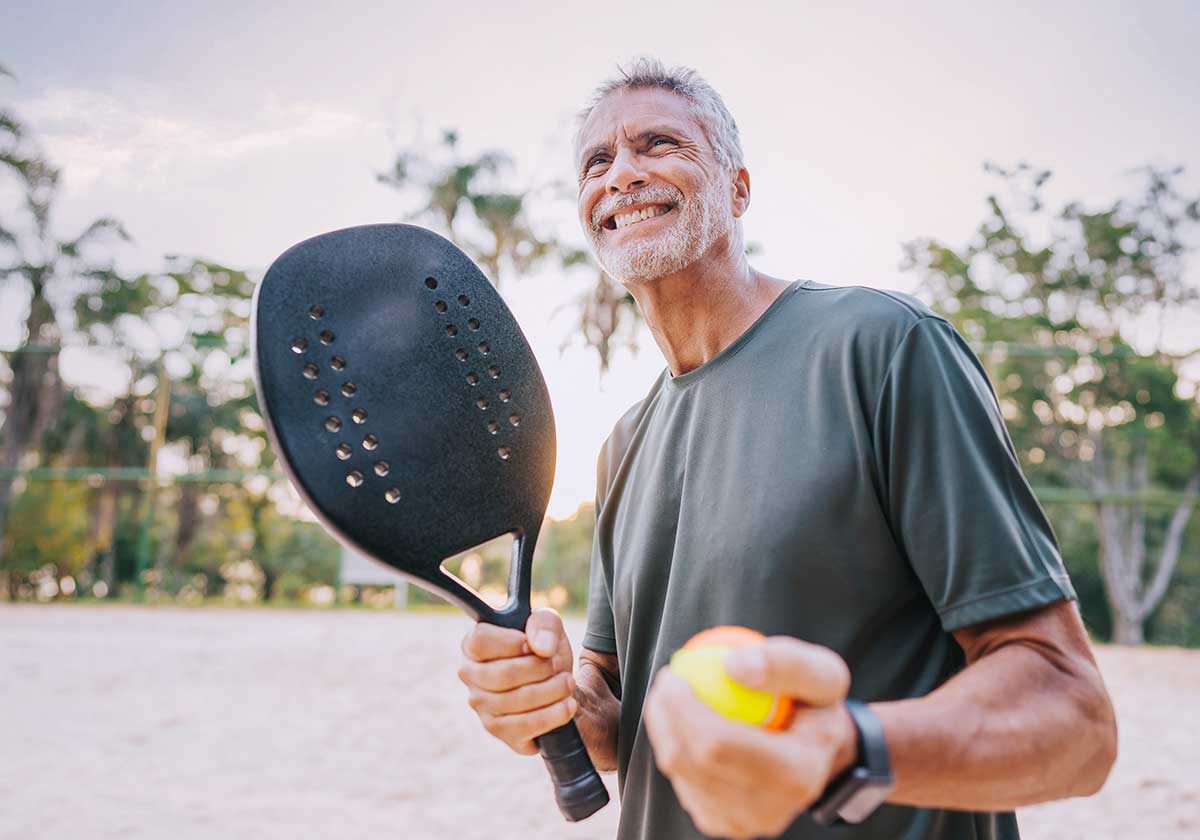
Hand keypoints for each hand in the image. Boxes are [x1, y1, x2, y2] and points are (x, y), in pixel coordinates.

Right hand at [457, 608, 577, 754]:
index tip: (532, 646)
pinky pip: (525, 726)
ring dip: (551, 690)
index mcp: (473, 646)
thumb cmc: (545, 652)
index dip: (510, 643)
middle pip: (502, 674)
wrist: (559, 685)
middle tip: (558, 664)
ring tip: (568, 683)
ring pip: (514, 701)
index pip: (480, 641)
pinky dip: (552, 715)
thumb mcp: (549, 627)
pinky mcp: (499, 730)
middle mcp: (470, 676)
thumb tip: (541, 648)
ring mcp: (481, 706)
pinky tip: (567, 704)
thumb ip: (544, 624)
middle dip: (539, 669)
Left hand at [643, 636, 856, 839]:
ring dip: (666, 731)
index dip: (682, 709)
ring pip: (679, 774)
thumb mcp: (823, 674)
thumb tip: (733, 666)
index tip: (673, 676)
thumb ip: (785, 663)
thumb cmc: (819, 709)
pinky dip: (676, 750)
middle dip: (664, 717)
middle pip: (690, 763)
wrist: (822, 754)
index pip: (717, 745)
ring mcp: (741, 824)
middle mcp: (767, 811)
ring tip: (675, 697)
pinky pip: (682, 783)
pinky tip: (687, 725)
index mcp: (795, 775)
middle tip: (667, 681)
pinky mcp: (721, 824)